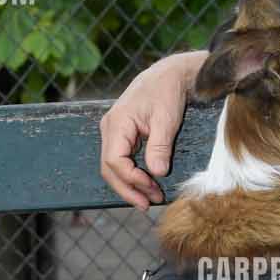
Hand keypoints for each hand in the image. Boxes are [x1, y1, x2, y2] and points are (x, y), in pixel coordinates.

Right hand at [98, 49, 205, 207]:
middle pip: (109, 168)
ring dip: (130, 185)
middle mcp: (110, 128)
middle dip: (128, 189)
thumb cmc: (167, 91)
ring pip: (114, 167)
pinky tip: (146, 185)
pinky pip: (121, 160)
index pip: (114, 161)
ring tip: (150, 199)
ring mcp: (114, 132)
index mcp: (116, 123)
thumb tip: (157, 172)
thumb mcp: (167, 119)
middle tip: (148, 204)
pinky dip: (132, 175)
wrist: (170, 75)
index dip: (131, 179)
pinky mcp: (123, 135)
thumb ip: (160, 146)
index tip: (152, 188)